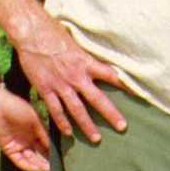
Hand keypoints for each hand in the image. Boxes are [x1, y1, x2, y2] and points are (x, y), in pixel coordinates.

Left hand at [0, 89, 50, 170]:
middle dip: (47, 161)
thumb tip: (54, 146)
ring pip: (30, 159)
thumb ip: (44, 134)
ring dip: (39, 165)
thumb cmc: (16, 106)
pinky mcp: (8, 149)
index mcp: (35, 131)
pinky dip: (28, 166)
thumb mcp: (34, 119)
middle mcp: (27, 139)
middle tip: (57, 168)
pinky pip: (19, 161)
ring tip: (49, 169)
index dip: (53, 152)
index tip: (64, 158)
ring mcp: (18, 145)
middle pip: (39, 154)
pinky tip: (36, 168)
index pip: (46, 145)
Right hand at [15, 18, 127, 142]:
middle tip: (122, 127)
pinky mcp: (45, 88)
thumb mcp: (75, 42)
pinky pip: (55, 109)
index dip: (124, 85)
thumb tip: (95, 60)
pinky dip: (62, 122)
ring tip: (97, 139)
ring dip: (87, 125)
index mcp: (86, 62)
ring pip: (77, 109)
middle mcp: (76, 76)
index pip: (111, 76)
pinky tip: (68, 133)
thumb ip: (85, 56)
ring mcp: (61, 84)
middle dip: (111, 114)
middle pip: (97, 99)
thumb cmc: (53, 32)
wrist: (32, 32)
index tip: (137, 95)